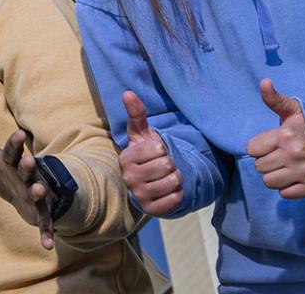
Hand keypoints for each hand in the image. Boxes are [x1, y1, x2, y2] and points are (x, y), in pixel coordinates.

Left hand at [0, 119, 53, 248]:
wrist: (26, 190)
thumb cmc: (3, 169)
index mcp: (11, 161)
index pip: (12, 151)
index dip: (15, 143)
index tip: (19, 133)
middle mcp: (26, 175)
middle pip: (26, 170)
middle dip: (28, 166)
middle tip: (29, 160)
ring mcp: (35, 193)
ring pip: (38, 192)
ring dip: (39, 192)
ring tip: (39, 191)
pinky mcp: (40, 212)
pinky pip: (44, 222)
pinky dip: (46, 233)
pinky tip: (48, 245)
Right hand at [118, 91, 182, 215]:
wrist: (146, 183)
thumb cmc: (145, 155)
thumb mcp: (141, 135)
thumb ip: (137, 114)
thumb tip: (128, 93)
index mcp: (126, 158)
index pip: (158, 148)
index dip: (163, 148)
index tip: (156, 152)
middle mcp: (129, 178)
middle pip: (167, 165)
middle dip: (172, 164)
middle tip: (164, 166)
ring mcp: (139, 195)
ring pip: (174, 182)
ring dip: (177, 178)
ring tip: (167, 178)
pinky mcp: (151, 210)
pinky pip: (176, 199)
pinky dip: (178, 194)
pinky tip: (169, 191)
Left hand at [246, 79, 304, 197]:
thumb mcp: (295, 111)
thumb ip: (275, 100)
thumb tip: (264, 82)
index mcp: (286, 135)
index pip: (252, 149)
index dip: (260, 146)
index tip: (274, 143)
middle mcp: (294, 155)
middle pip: (259, 166)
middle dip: (267, 160)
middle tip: (283, 154)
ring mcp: (303, 172)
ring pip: (268, 182)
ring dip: (275, 175)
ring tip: (288, 166)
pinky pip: (284, 194)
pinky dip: (288, 188)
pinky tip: (296, 176)